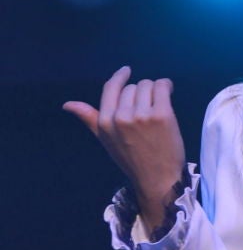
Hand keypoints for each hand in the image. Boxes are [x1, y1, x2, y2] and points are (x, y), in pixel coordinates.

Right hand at [64, 66, 186, 230]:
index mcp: (105, 122)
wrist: (158, 179)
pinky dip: (166, 87)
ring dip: (154, 91)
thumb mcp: (106, 140)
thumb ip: (89, 119)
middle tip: (148, 109)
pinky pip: (162, 87)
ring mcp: (141, 116)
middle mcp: (121, 117)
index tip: (127, 71)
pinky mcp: (162, 115)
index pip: (111, 88)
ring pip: (147, 85)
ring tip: (158, 106)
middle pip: (132, 87)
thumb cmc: (132, 160)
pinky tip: (168, 95)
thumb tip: (67, 104)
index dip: (120, 77)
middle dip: (141, 93)